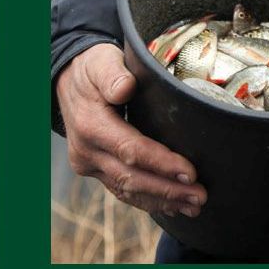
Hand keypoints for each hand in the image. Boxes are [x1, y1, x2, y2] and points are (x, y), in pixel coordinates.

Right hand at [56, 43, 207, 217]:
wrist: (68, 80)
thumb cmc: (91, 68)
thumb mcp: (101, 61)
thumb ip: (113, 74)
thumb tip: (125, 87)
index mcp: (91, 125)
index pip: (130, 150)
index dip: (161, 164)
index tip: (190, 173)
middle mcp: (86, 151)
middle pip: (131, 178)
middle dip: (168, 190)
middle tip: (201, 196)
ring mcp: (88, 164)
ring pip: (126, 190)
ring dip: (161, 201)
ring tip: (193, 206)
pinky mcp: (94, 170)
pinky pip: (120, 190)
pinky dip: (146, 200)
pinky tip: (169, 205)